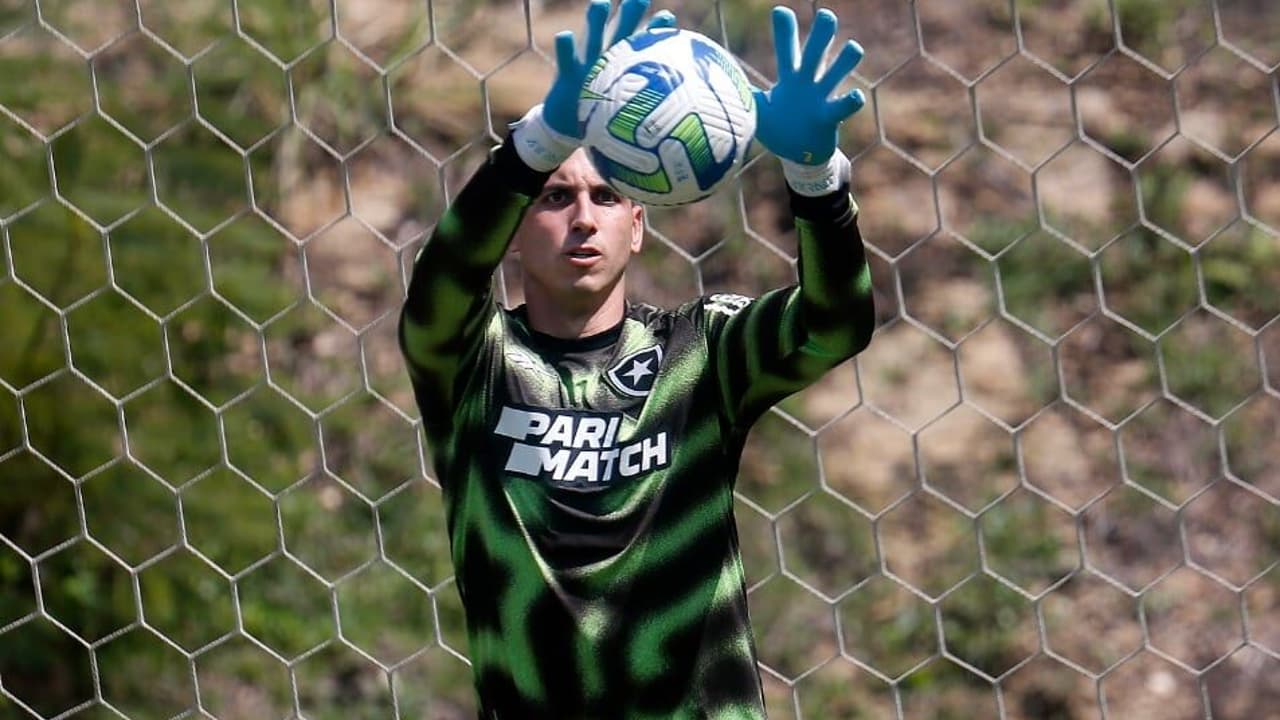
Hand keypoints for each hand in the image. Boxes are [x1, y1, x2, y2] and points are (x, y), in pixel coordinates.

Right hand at [542, 0, 676, 138]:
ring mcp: (586, 65)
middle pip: (621, 32)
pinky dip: (565, 46)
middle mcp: (606, 60)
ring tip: (601, 3)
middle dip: (630, 14)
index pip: (643, 45)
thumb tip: (680, 126)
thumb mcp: (624, 115)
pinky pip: (566, 58)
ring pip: (593, 38)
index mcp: (622, 67)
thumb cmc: (600, 120)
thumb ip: (646, 110)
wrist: (568, 127)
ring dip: (596, 21)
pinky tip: (566, 35)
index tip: (667, 19)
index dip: (655, 30)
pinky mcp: (566, 75)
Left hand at [753, 7, 865, 164]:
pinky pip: (845, 105)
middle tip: (826, 16)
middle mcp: (808, 82)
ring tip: (852, 49)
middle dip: (824, 31)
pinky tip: (854, 96)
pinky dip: (852, 101)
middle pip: (816, 50)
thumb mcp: (758, 111)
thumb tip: (714, 84)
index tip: (780, 11)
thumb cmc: (780, 129)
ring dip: (848, 58)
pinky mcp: (831, 117)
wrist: (800, 157)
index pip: (787, 48)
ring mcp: (822, 97)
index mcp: (790, 78)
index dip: (785, 29)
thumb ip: (743, 95)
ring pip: (839, 69)